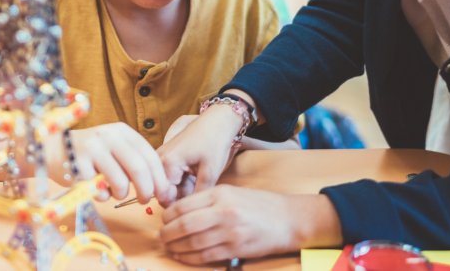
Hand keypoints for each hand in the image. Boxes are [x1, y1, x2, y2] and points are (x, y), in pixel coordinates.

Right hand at [45, 123, 175, 205]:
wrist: (51, 150)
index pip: (151, 156)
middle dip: (147, 190)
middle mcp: (108, 136)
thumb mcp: (114, 148)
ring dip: (121, 195)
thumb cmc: (89, 154)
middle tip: (145, 200)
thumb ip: (135, 161)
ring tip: (114, 192)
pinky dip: (102, 197)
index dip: (160, 178)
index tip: (164, 194)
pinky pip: (99, 191)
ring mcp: (91, 149)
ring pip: (120, 182)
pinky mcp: (77, 165)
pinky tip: (96, 190)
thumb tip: (162, 187)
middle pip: (139, 169)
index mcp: (122, 131)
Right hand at [157, 105, 241, 201]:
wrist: (218, 120)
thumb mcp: (210, 172)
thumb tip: (189, 212)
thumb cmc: (215, 142)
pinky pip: (170, 175)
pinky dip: (182, 179)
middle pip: (164, 191)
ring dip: (182, 188)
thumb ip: (197, 194)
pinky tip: (196, 174)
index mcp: (167, 163)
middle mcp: (159, 159)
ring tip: (200, 179)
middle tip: (200, 189)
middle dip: (181, 196)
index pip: (164, 197)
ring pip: (168, 183)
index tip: (195, 203)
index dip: (179, 205)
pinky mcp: (167, 154)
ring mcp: (161, 156)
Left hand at [160, 187, 341, 264]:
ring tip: (169, 248)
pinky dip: (190, 258)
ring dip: (176, 247)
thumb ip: (206, 200)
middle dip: (167, 233)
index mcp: (220, 194)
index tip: (163, 221)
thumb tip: (179, 212)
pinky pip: (206, 256)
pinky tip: (182, 257)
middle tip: (160, 237)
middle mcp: (223, 211)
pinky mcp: (236, 249)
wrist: (288, 218)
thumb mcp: (231, 192)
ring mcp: (230, 232)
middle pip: (184, 225)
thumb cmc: (258, 204)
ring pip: (193, 242)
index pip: (184, 205)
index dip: (167, 216)